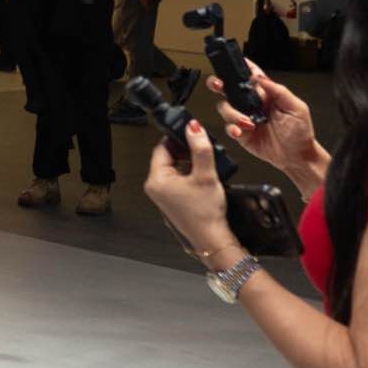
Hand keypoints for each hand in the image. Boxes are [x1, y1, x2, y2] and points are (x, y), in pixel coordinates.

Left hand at [143, 118, 235, 259]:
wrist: (211, 239)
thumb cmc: (205, 214)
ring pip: (174, 167)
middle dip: (185, 150)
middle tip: (201, 148)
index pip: (162, 147)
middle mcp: (155, 187)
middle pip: (168, 156)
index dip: (177, 137)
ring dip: (189, 162)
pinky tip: (202, 177)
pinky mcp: (172, 199)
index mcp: (156, 179)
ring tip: (204, 164)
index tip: (191, 132)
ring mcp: (163, 194)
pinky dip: (189, 174)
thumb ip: (200, 148)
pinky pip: (178, 179)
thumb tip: (193, 128)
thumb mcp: (205, 174)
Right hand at [215, 59, 320, 179]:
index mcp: (267, 94)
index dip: (240, 66)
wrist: (297, 156)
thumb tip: (260, 78)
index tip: (232, 63)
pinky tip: (241, 130)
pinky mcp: (240, 133)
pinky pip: (228, 127)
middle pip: (229, 88)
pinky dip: (232, 128)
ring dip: (233, 114)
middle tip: (219, 85)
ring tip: (248, 123)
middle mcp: (253, 104)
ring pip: (225, 107)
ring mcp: (244, 117)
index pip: (251, 75)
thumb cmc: (300, 132)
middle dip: (218, 83)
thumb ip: (278, 90)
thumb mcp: (296, 107)